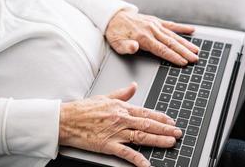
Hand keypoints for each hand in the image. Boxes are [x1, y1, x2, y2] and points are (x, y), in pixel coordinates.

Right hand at [59, 83, 181, 166]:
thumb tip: (134, 86)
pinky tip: (147, 165)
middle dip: (165, 129)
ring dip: (158, 140)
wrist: (66, 119)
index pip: (146, 112)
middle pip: (147, 124)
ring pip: (141, 136)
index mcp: (121, 108)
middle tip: (178, 132)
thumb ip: (122, 93)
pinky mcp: (108, 145)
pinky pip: (126, 153)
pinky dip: (138, 159)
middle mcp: (121, 119)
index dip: (160, 117)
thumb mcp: (105, 97)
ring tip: (171, 142)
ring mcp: (116, 132)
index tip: (171, 121)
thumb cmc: (84, 109)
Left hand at [106, 10, 198, 65]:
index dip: (174, 57)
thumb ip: (126, 47)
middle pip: (171, 43)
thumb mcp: (116, 43)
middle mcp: (152, 30)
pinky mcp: (156, 21)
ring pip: (174, 35)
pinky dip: (181, 28)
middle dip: (184, 52)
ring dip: (186, 43)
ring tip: (196, 50)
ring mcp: (155, 25)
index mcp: (143, 38)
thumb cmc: (116, 33)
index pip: (162, 50)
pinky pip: (171, 25)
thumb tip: (134, 47)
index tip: (183, 62)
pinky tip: (191, 30)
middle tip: (195, 59)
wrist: (114, 17)